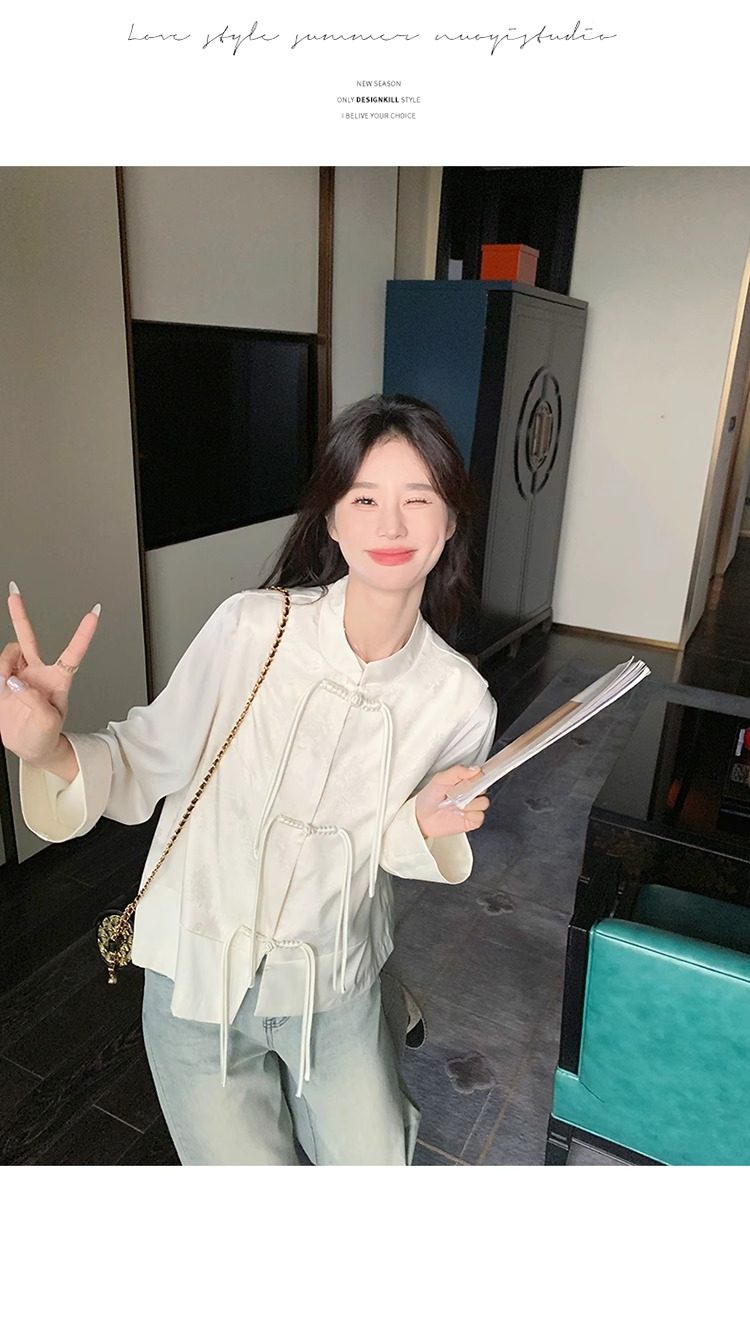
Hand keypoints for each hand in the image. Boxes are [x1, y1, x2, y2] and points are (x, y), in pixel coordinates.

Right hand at [0, 585, 99, 764]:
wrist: (30, 748)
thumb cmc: (45, 736)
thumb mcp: (45, 723)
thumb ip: (31, 700)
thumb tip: (13, 680)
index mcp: (59, 680)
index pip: (73, 653)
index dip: (83, 633)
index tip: (94, 613)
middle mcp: (39, 673)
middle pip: (30, 639)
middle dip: (19, 615)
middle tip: (13, 592)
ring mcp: (21, 676)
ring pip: (9, 653)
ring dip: (5, 662)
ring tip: (7, 683)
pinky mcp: (5, 684)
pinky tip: (2, 684)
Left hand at [414, 764, 489, 839]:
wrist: (421, 818)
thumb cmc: (428, 798)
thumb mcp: (440, 779)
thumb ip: (457, 771)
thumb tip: (474, 769)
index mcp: (464, 782)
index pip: (480, 776)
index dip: (480, 776)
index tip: (476, 777)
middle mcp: (469, 794)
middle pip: (484, 789)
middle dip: (473, 790)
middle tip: (459, 792)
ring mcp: (471, 807)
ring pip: (483, 803)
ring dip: (470, 804)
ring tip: (456, 804)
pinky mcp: (471, 820)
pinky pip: (480, 816)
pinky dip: (471, 815)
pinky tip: (459, 813)